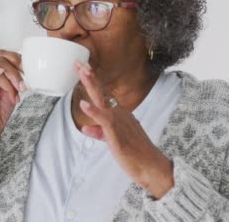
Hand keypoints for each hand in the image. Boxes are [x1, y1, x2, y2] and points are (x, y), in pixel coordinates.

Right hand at [0, 50, 26, 168]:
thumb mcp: (13, 91)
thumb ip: (16, 79)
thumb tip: (28, 68)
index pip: (5, 55)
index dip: (17, 59)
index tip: (28, 70)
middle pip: (0, 57)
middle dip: (15, 70)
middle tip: (22, 85)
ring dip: (9, 78)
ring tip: (15, 93)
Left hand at [74, 61, 173, 198]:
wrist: (150, 165)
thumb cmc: (134, 153)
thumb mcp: (112, 140)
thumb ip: (99, 132)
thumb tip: (85, 127)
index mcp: (119, 114)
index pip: (103, 94)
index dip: (92, 81)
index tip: (82, 68)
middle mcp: (119, 114)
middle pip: (101, 91)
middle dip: (89, 76)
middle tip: (78, 63)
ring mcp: (118, 122)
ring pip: (102, 100)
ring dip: (92, 85)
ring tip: (83, 72)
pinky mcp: (116, 134)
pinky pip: (104, 120)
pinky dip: (93, 111)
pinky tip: (84, 104)